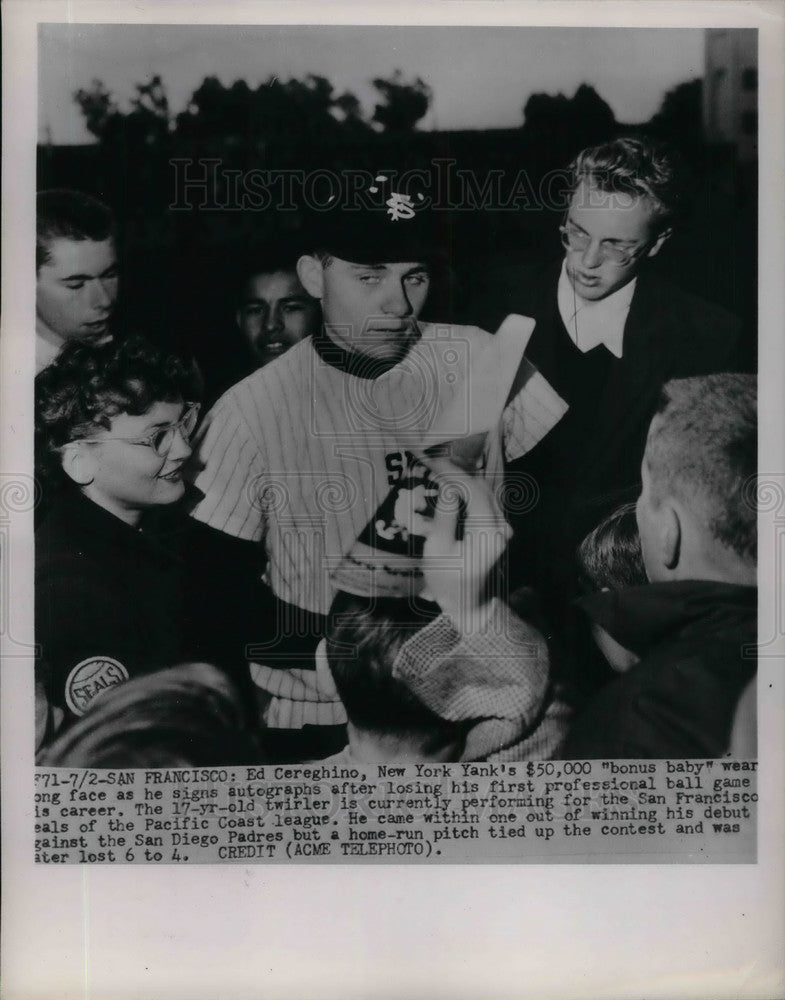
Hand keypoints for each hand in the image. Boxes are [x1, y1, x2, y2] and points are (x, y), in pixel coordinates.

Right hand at [421, 456, 511, 631]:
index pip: (473, 491)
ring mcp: (504, 528)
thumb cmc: (448, 581)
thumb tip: (447, 486)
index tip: (431, 462)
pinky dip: (468, 490)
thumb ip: (445, 515)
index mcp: (488, 533)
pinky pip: (485, 502)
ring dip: (462, 479)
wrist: (469, 605)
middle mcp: (502, 527)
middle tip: (430, 462)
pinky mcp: (499, 529)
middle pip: (481, 488)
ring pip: (485, 492)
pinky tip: (451, 485)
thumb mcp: (438, 549)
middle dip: (456, 473)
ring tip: (438, 469)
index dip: (452, 473)